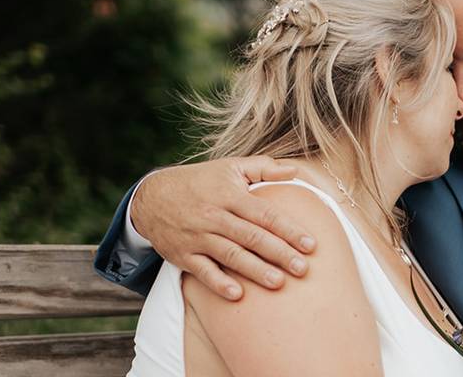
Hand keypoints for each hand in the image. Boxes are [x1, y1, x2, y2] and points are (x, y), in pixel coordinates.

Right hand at [131, 156, 314, 300]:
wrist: (152, 196)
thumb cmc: (201, 181)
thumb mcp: (231, 167)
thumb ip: (264, 167)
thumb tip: (294, 170)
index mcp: (231, 195)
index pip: (265, 214)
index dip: (289, 229)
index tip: (311, 244)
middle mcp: (216, 216)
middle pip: (252, 237)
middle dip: (279, 253)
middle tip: (303, 269)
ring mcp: (199, 237)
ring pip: (231, 255)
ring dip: (255, 270)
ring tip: (279, 283)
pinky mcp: (183, 255)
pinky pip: (202, 271)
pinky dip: (218, 283)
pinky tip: (237, 295)